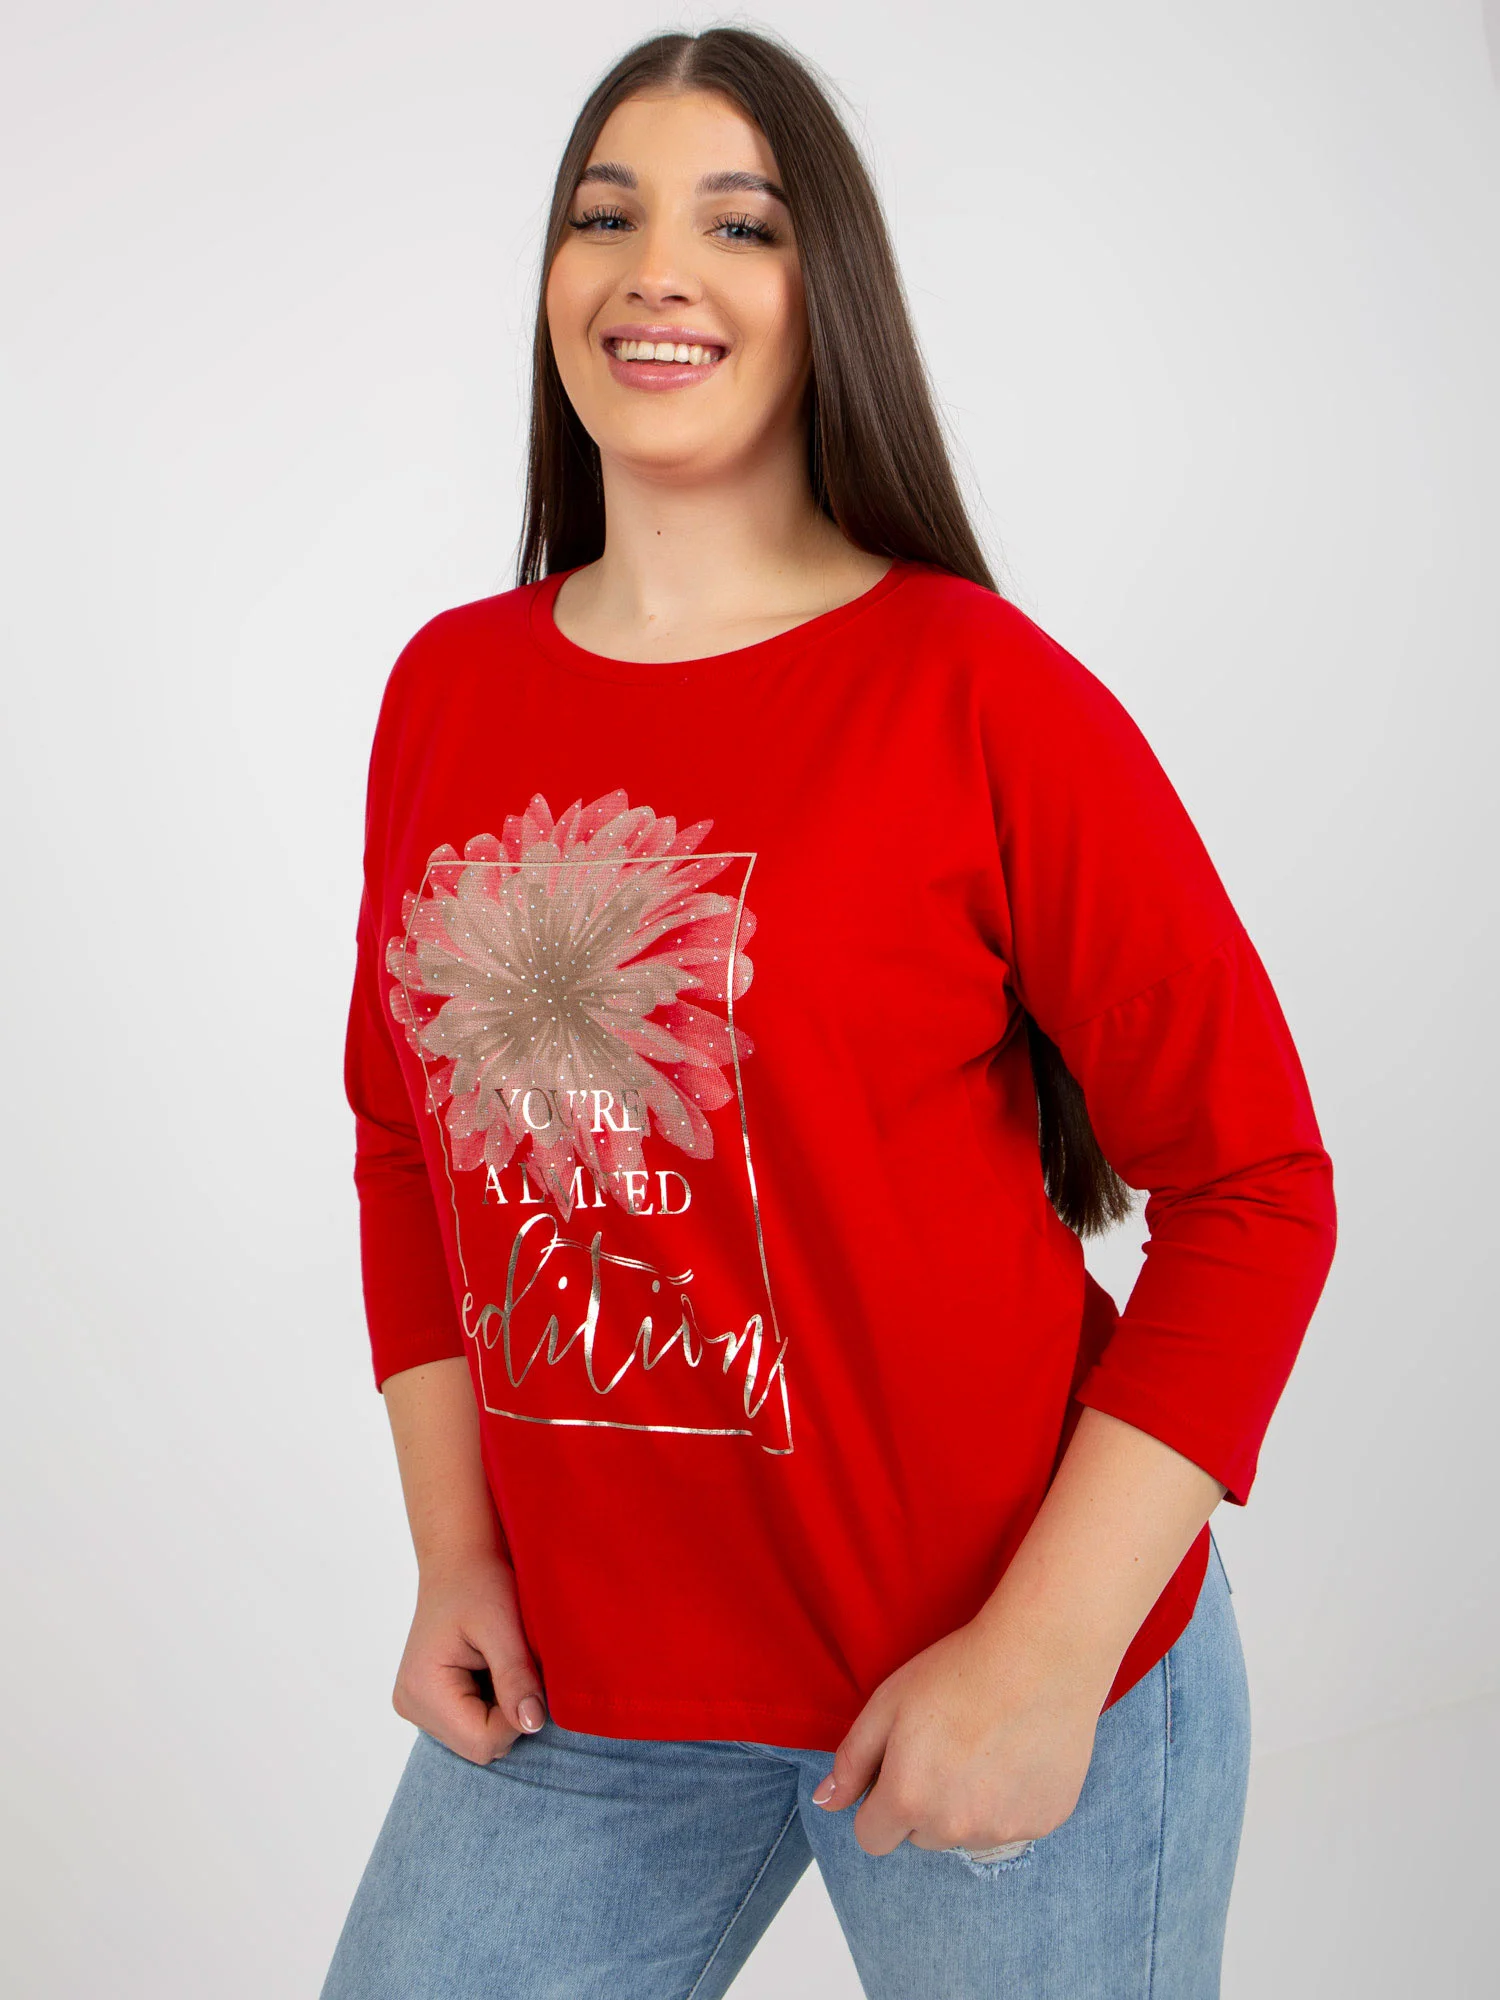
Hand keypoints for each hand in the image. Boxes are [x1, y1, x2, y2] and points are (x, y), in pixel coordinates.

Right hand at [392, 1550, 546, 1764]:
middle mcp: (412, 1705)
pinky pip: (470, 1724)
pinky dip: (489, 1703)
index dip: (517, 1717)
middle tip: (510, 1663)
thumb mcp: (502, 1625)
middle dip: (508, 1713)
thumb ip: (516, 1677)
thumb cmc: (479, 1582)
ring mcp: (417, 1706)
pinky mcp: (428, 1702)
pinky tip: (487, 1668)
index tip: (524, 1675)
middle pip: (479, 1746)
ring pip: (477, 1738)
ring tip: (496, 1662)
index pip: (482, 1741)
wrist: (458, 1560)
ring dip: (500, 1707)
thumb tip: (532, 1724)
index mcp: (423, 1690)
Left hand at [810, 1614, 1110, 1857]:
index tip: (897, 1770)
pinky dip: (1010, 1799)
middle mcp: (954, 1827)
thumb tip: (825, 1802)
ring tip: (984, 1745)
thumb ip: (851, 1760)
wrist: (1039, 1656)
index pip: (872, 1838)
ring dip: (967, 1805)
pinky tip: (1016, 1752)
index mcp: (908, 1800)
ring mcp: (1002, 1830)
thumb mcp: (886, 1703)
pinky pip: (1012, 1824)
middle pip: (921, 1837)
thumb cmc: (958, 1671)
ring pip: (967, 1833)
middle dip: (923, 1805)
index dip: (878, 1804)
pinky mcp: (1042, 1821)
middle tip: (945, 1748)